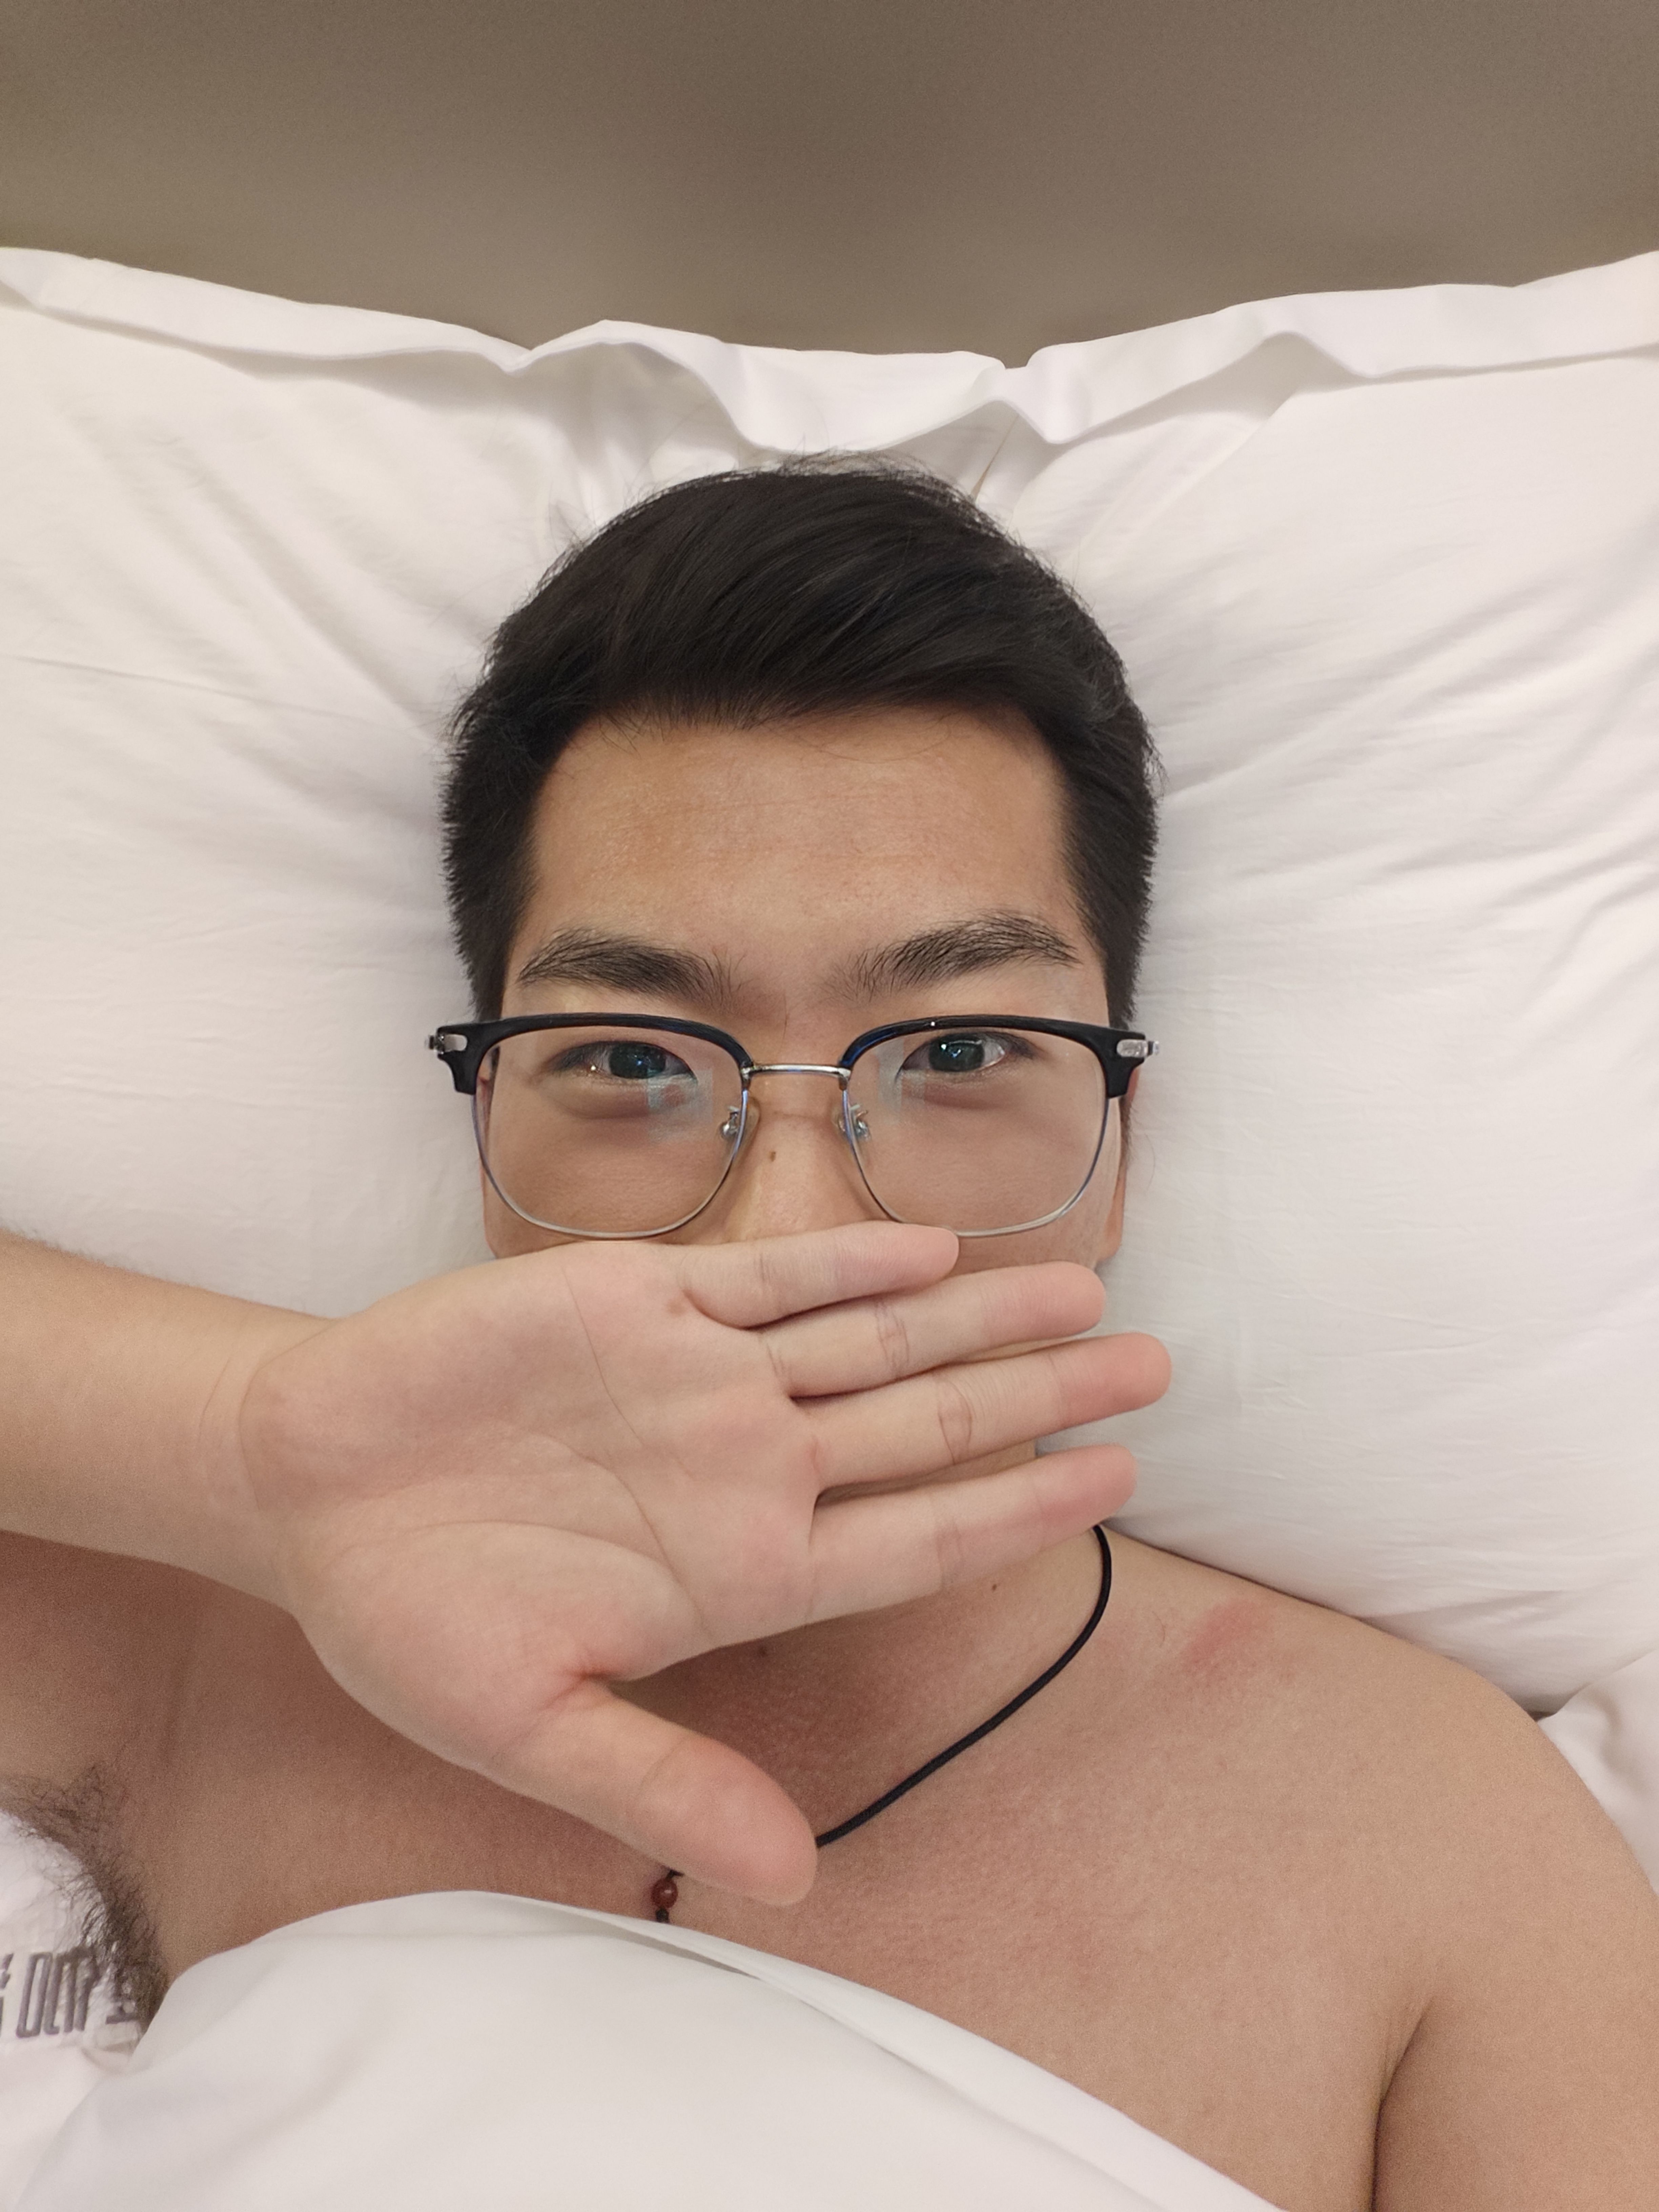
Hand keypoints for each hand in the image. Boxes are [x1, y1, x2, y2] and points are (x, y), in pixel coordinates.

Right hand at [232, 1223, 1168, 1901]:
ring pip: (875, 1337)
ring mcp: (704, 1376)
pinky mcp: (644, 1300)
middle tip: (1156, 1365)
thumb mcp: (530, 1725)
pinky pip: (771, 1277)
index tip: (1118, 1478)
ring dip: (983, 1313)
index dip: (1022, 1506)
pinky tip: (936, 1249)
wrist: (308, 1486)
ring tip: (1089, 1288)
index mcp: (739, 1566)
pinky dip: (852, 1260)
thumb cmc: (412, 1614)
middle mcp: (747, 1465)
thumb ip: (666, 1784)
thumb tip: (797, 1881)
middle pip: (928, 1424)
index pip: (918, 1535)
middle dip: (1045, 1391)